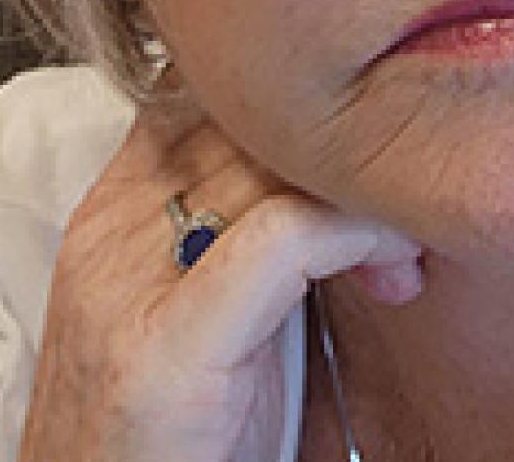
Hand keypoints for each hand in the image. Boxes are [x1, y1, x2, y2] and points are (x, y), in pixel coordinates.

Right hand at [17, 77, 422, 461]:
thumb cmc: (184, 442)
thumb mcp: (213, 307)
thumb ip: (249, 225)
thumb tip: (347, 160)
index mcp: (111, 207)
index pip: (209, 87)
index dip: (301, 110)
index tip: (366, 162)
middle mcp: (108, 227)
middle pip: (248, 116)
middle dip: (339, 150)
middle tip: (405, 214)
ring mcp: (124, 282)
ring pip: (273, 160)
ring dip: (364, 193)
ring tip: (404, 255)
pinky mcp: (164, 350)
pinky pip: (283, 234)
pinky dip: (357, 231)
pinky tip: (391, 268)